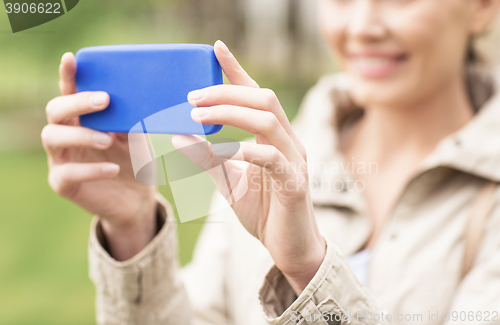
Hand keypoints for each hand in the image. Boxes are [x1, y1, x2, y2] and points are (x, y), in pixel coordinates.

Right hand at [42, 53, 157, 260]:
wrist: (137, 199)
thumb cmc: (134, 161)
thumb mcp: (136, 136)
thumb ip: (131, 116)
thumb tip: (140, 93)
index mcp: (82, 118)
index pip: (70, 92)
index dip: (68, 75)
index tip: (71, 58)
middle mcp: (66, 135)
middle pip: (55, 111)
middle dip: (77, 103)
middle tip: (104, 100)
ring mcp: (61, 159)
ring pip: (52, 138)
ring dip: (80, 134)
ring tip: (106, 139)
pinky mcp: (63, 183)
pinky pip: (68, 174)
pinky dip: (90, 170)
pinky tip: (112, 168)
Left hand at [173, 41, 325, 293]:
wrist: (290, 248)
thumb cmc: (264, 211)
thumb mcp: (230, 181)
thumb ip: (209, 158)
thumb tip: (179, 136)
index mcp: (274, 138)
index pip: (257, 95)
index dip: (237, 71)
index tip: (216, 49)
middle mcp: (289, 142)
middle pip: (263, 100)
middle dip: (226, 93)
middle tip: (191, 97)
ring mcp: (295, 161)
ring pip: (269, 121)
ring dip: (232, 113)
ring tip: (198, 116)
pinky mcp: (295, 183)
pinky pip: (271, 159)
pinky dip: (244, 150)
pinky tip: (220, 150)